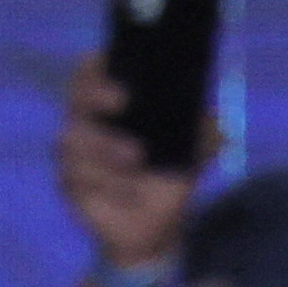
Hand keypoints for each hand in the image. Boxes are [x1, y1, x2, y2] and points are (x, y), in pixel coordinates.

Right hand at [53, 63, 194, 275]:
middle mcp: (85, 124)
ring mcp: (74, 155)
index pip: (90, 74)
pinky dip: (106, 183)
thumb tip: (216, 125)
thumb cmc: (169, 173)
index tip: (109, 61)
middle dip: (95, 96)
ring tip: (137, 158)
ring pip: (74, 140)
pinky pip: (76, 178)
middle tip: (123, 101)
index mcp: (108, 107)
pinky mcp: (70, 185)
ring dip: (106, 148)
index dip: (95, 66)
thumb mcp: (194, 152)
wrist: (160, 224)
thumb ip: (203, 134)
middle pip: (76, 100)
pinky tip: (128, 191)